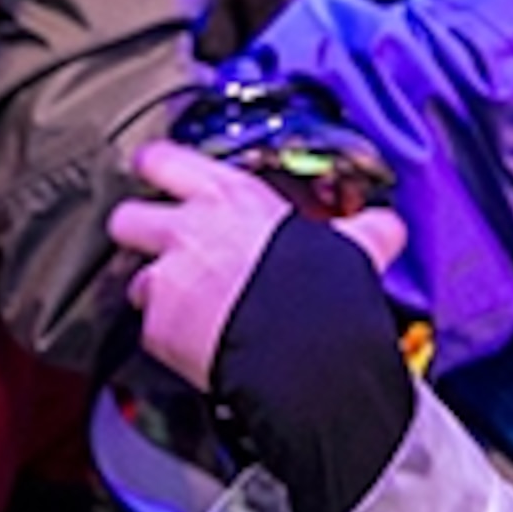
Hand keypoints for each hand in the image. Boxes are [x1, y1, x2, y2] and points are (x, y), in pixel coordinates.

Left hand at [109, 140, 406, 389]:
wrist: (301, 352)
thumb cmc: (320, 295)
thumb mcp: (351, 246)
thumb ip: (363, 230)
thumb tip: (386, 227)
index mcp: (228, 198)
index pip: (163, 158)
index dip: (156, 166)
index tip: (158, 173)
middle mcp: (187, 231)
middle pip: (126, 216)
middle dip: (136, 230)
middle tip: (156, 244)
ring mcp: (166, 280)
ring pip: (133, 278)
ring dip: (153, 291)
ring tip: (185, 307)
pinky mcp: (158, 328)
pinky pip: (149, 330)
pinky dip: (167, 338)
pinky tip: (195, 345)